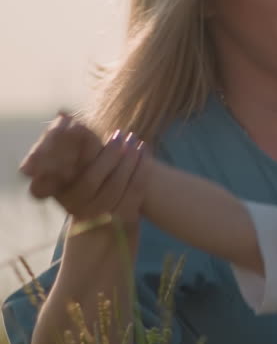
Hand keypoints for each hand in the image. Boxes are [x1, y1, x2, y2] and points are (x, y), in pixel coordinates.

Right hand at [20, 114, 145, 223]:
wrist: (99, 230)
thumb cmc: (87, 190)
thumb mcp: (75, 172)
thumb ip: (72, 148)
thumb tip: (63, 113)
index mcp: (66, 196)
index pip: (83, 175)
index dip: (100, 154)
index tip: (109, 134)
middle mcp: (82, 210)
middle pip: (97, 180)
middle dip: (114, 155)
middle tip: (125, 135)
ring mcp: (103, 218)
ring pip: (118, 186)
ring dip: (131, 161)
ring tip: (138, 142)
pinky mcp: (123, 222)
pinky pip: (135, 194)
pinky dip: (143, 172)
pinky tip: (146, 154)